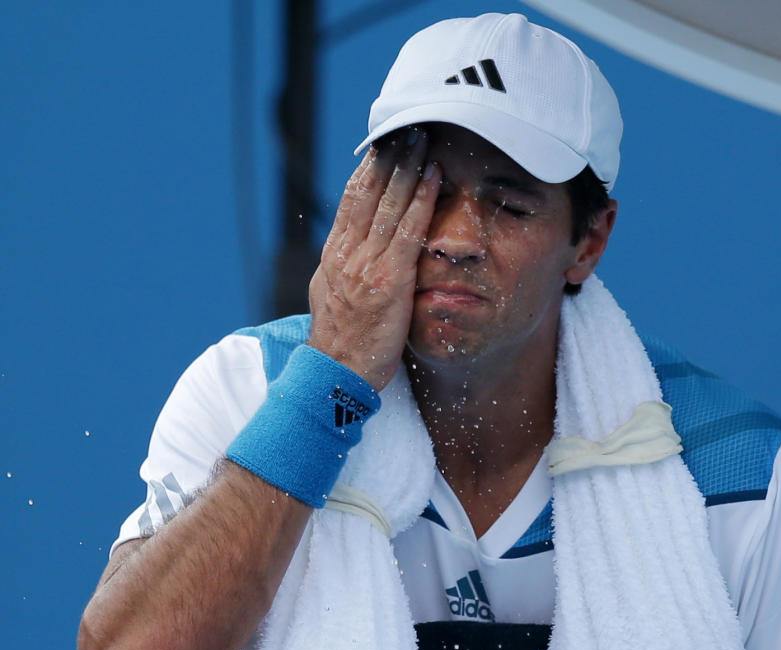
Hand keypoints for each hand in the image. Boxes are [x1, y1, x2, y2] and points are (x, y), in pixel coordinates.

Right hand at [307, 128, 440, 390]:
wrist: (334, 376)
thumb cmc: (340, 346)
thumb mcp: (332, 300)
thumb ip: (344, 272)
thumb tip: (349, 255)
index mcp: (334, 256)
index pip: (351, 200)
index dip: (368, 169)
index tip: (383, 145)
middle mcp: (347, 253)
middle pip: (368, 191)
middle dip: (388, 157)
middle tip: (407, 127)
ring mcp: (366, 265)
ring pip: (389, 203)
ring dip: (408, 166)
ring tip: (424, 138)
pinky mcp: (388, 281)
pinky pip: (408, 231)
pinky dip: (422, 199)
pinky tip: (434, 177)